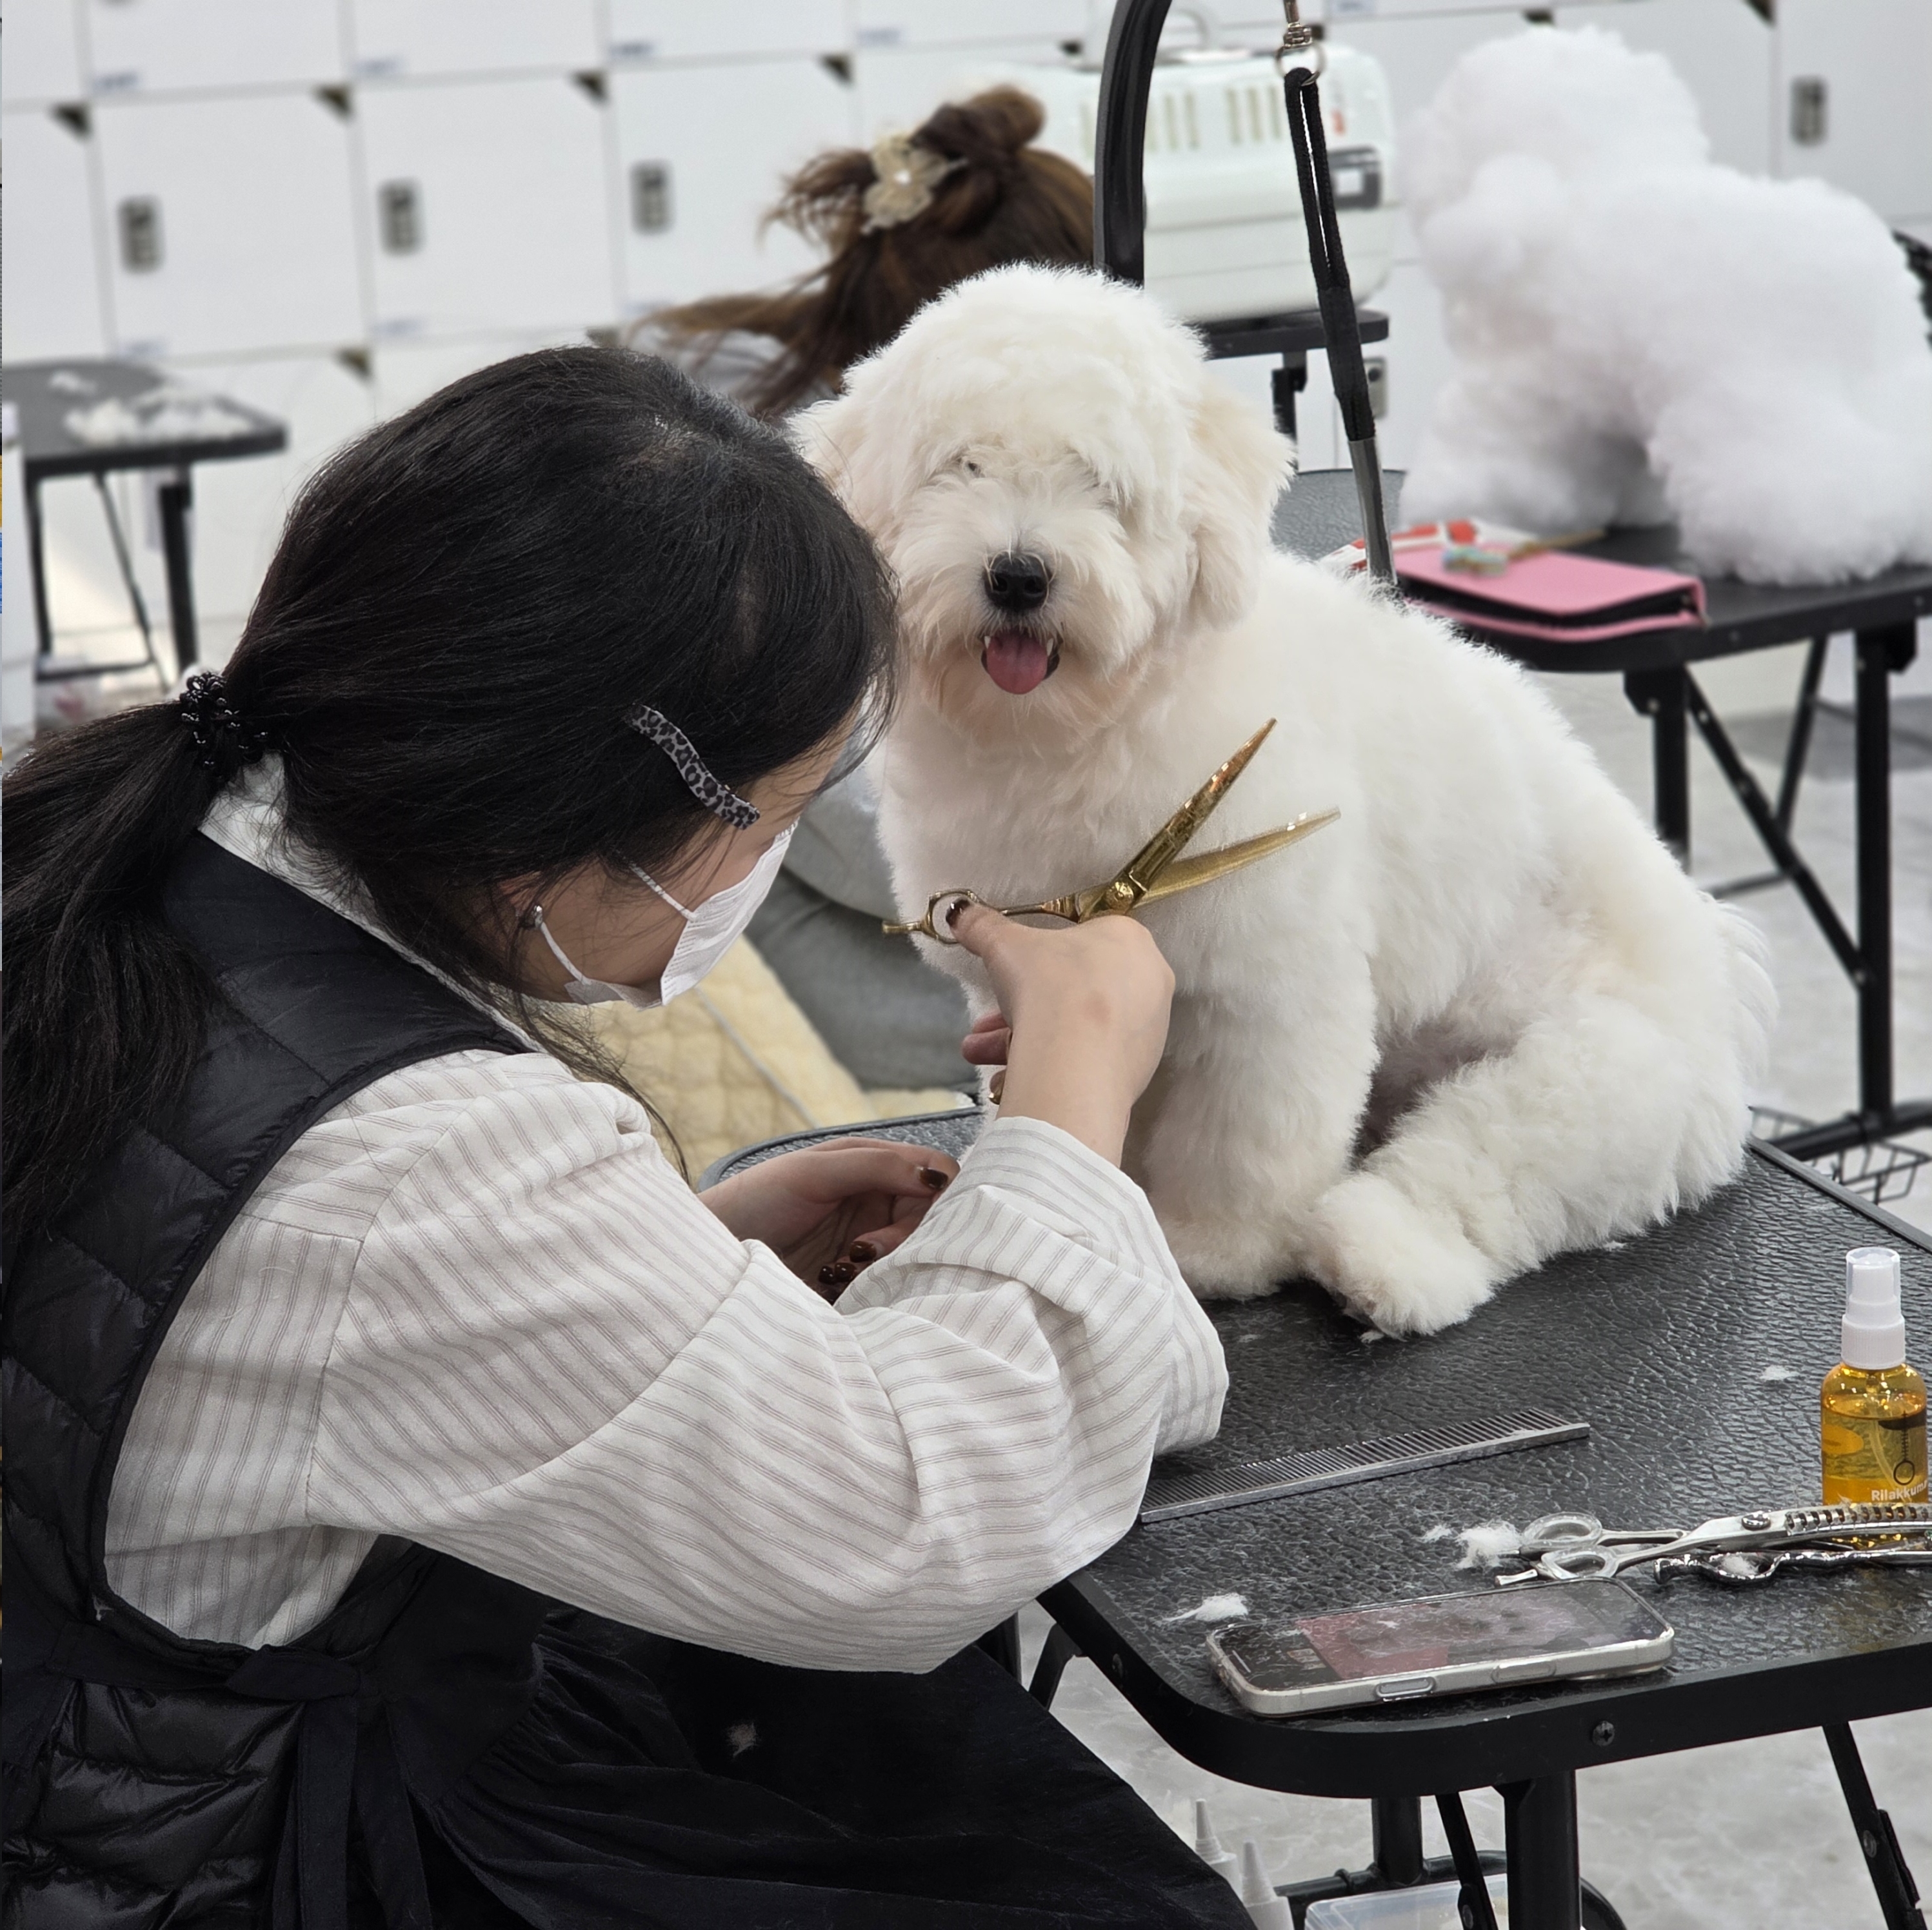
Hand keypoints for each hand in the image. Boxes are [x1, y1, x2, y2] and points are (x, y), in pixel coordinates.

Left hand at [700, 1138, 958, 1296]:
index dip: (938, 1193)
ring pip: (915, 1254)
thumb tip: (936, 1175)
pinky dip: (871, 1287)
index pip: (936, 1171)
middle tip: (861, 1252)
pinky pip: (892, 1285)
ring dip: (885, 1265)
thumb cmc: (755, 1202)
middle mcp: (877, 1201)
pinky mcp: (858, 1279)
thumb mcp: (813, 1173)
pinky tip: (832, 1284)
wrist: (711, 1259)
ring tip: (838, 1270)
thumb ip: (876, 1166)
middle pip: (933, 1217)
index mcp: (872, 1164)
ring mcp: (869, 1241)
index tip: (915, 1219)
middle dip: (906, 1237)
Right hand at [948, 905, 1173, 1164]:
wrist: (1075, 1063)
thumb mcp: (1004, 946)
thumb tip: (960, 914)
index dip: (1033, 962)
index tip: (1003, 981)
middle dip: (1018, 1011)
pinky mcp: (1138, 1070)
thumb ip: (983, 927)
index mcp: (1129, 940)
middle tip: (983, 1028)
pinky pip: (1087, 1062)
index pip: (1080, 941)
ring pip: (1077, 1030)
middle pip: (1072, 991)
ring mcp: (1147, 1030)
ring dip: (1021, 1042)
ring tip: (981, 1057)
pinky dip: (1050, 1068)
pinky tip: (1009, 1081)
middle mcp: (1149, 982)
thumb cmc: (1049, 986)